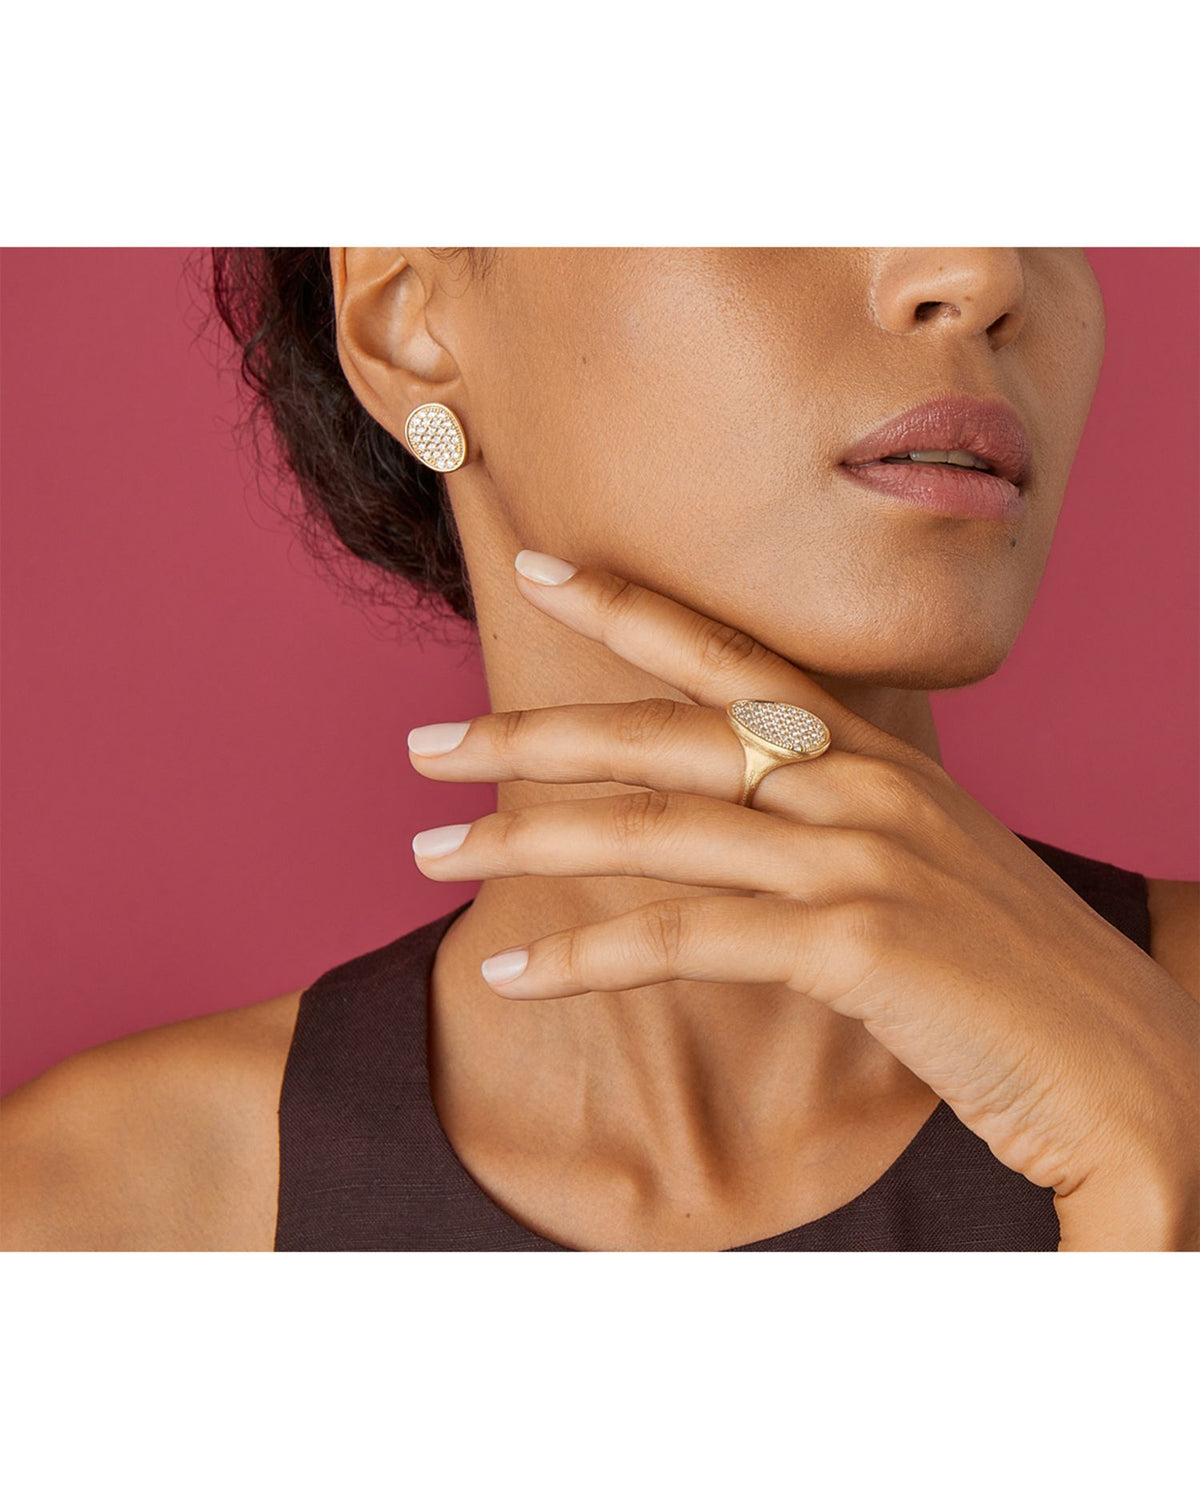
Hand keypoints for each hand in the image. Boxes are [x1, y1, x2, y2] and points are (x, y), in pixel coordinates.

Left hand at [407, 551, 1199, 1248]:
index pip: (735, 656)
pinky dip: (588, 956)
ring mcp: (860, 858)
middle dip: (529, 735)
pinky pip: (687, 938)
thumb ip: (834, 833)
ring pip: (656, 829)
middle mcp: (864, 786)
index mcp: (879, 756)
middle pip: (663, 736)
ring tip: (429, 848)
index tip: (544, 566)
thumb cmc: (1016, 979)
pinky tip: (512, 973)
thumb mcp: (923, 871)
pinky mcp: (855, 942)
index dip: (633, 605)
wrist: (1133, 1068)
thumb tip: (743, 824)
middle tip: (420, 744)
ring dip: (527, 839)